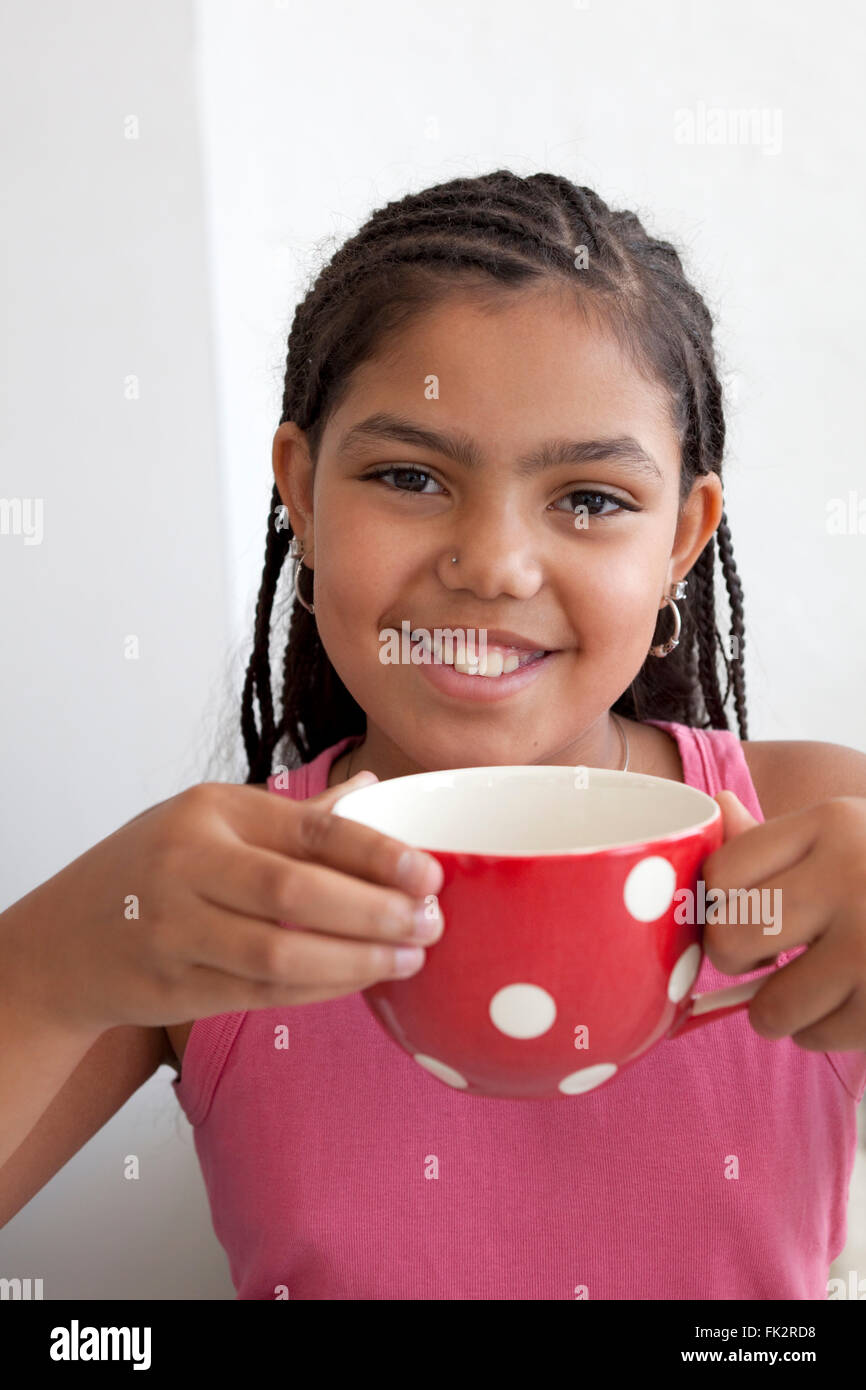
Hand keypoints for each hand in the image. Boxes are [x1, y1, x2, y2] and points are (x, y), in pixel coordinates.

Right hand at [0, 773, 444, 1032]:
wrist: (67, 939)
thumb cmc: (156, 867)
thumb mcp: (213, 820)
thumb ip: (295, 815)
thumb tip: (373, 785)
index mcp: (213, 811)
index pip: (309, 828)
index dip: (378, 854)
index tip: (430, 875)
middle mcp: (189, 864)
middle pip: (296, 893)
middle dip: (375, 913)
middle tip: (429, 925)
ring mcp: (176, 930)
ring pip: (281, 954)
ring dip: (356, 961)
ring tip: (408, 959)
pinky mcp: (174, 987)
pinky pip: (263, 994)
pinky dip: (320, 990)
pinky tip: (358, 982)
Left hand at [700, 792, 865, 1051]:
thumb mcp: (847, 835)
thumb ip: (777, 838)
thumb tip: (720, 811)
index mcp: (832, 823)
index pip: (722, 872)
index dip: (717, 902)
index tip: (739, 909)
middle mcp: (851, 878)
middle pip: (731, 940)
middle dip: (735, 959)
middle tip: (762, 956)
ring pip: (769, 1006)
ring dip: (777, 1008)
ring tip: (808, 985)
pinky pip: (816, 1036)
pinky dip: (820, 1030)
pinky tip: (847, 1001)